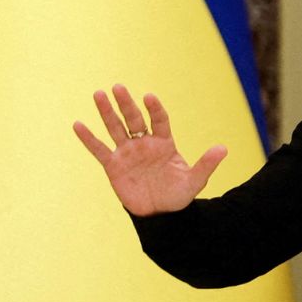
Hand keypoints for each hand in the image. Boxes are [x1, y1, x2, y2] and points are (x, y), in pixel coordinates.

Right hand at [73, 84, 225, 215]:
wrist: (161, 214)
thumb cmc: (178, 195)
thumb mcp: (195, 181)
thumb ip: (206, 164)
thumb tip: (223, 149)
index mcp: (164, 143)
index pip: (159, 120)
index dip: (154, 109)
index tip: (149, 97)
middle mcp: (144, 143)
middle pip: (134, 119)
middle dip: (126, 103)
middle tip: (118, 87)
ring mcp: (128, 153)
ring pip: (115, 128)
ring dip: (107, 112)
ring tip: (98, 94)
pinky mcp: (114, 166)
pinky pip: (99, 150)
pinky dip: (89, 139)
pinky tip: (78, 124)